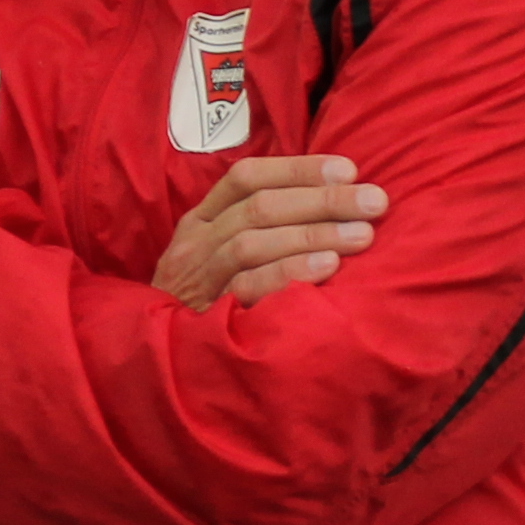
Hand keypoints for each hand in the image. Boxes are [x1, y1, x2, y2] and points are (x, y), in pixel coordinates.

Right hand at [154, 155, 388, 310]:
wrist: (150, 355)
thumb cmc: (205, 299)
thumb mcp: (216, 255)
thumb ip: (258, 230)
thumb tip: (333, 201)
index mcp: (201, 220)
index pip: (246, 178)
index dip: (298, 169)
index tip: (349, 170)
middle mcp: (197, 243)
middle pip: (258, 207)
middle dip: (322, 200)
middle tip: (374, 201)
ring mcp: (200, 277)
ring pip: (253, 242)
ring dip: (313, 233)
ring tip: (363, 235)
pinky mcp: (208, 313)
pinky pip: (248, 286)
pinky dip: (290, 271)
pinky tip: (329, 266)